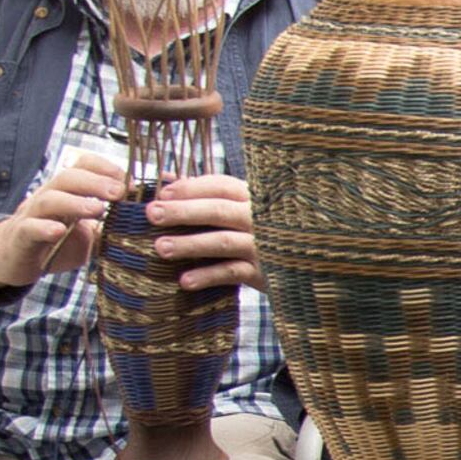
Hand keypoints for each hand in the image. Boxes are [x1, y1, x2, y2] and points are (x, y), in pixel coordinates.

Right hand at [0, 154, 122, 293]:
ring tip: (97, 210)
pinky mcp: (20, 236)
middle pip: (68, 178)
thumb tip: (144, 226)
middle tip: (121, 193)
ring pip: (49, 199)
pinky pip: (30, 228)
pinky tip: (58, 231)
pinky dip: (45, 228)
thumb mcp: (88, 234)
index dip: (106, 169)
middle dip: (96, 183)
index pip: (83, 166)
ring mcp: (32, 215)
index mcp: (66, 191)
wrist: (13, 259)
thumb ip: (110, 228)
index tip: (131, 184)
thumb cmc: (55, 243)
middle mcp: (48, 196)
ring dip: (75, 202)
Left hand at [147, 174, 259, 292]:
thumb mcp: (244, 206)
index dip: (191, 188)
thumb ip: (206, 193)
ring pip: (224, 242)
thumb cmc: (266, 230)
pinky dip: (209, 276)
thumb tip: (164, 178)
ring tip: (161, 248)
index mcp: (255, 198)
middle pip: (219, 210)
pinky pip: (233, 273)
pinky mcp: (265, 273)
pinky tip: (185, 281)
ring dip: (191, 244)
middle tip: (152, 214)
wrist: (307, 264)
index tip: (163, 194)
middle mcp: (261, 219)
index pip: (222, 185)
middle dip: (183, 211)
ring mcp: (264, 247)